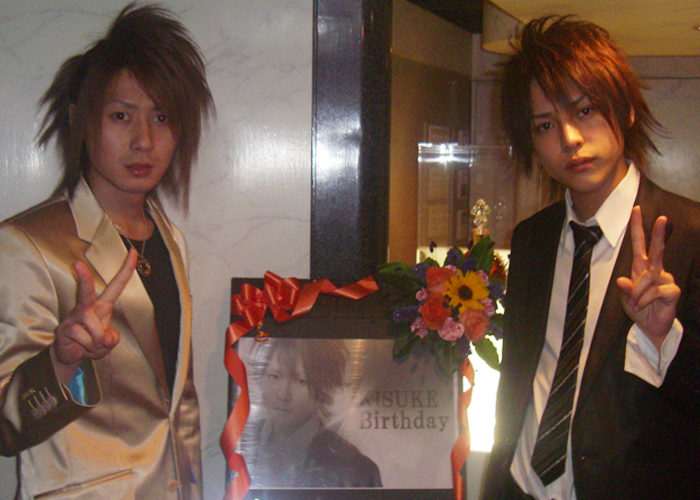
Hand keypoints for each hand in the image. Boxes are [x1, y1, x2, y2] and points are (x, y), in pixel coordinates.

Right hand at [54, 249, 136, 381]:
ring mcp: (74, 317)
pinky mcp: (65, 328)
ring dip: (97, 338)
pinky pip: (82, 335)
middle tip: (77, 263)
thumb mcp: (108, 342)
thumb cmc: (93, 342)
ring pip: (91, 321)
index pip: (116, 286)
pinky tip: (83, 346)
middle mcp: (88, 307)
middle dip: (83, 277)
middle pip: (86, 290)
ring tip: (93, 344)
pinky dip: (88, 346)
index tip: (132, 252)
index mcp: (103, 306)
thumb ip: (112, 339)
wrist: (73, 355)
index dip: (126, 270)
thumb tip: (107, 337)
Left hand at [616, 206, 679, 350]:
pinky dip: (644, 299)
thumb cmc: (638, 308)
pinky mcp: (672, 290)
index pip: (639, 244)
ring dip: (637, 293)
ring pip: (647, 278)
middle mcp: (654, 270)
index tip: (635, 210)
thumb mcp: (625, 299)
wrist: (650, 326)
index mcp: (641, 267)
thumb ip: (625, 289)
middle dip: (658, 233)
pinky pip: (655, 291)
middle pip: (656, 248)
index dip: (637, 227)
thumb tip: (621, 279)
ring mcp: (665, 279)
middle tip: (662, 218)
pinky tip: (644, 306)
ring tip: (636, 303)